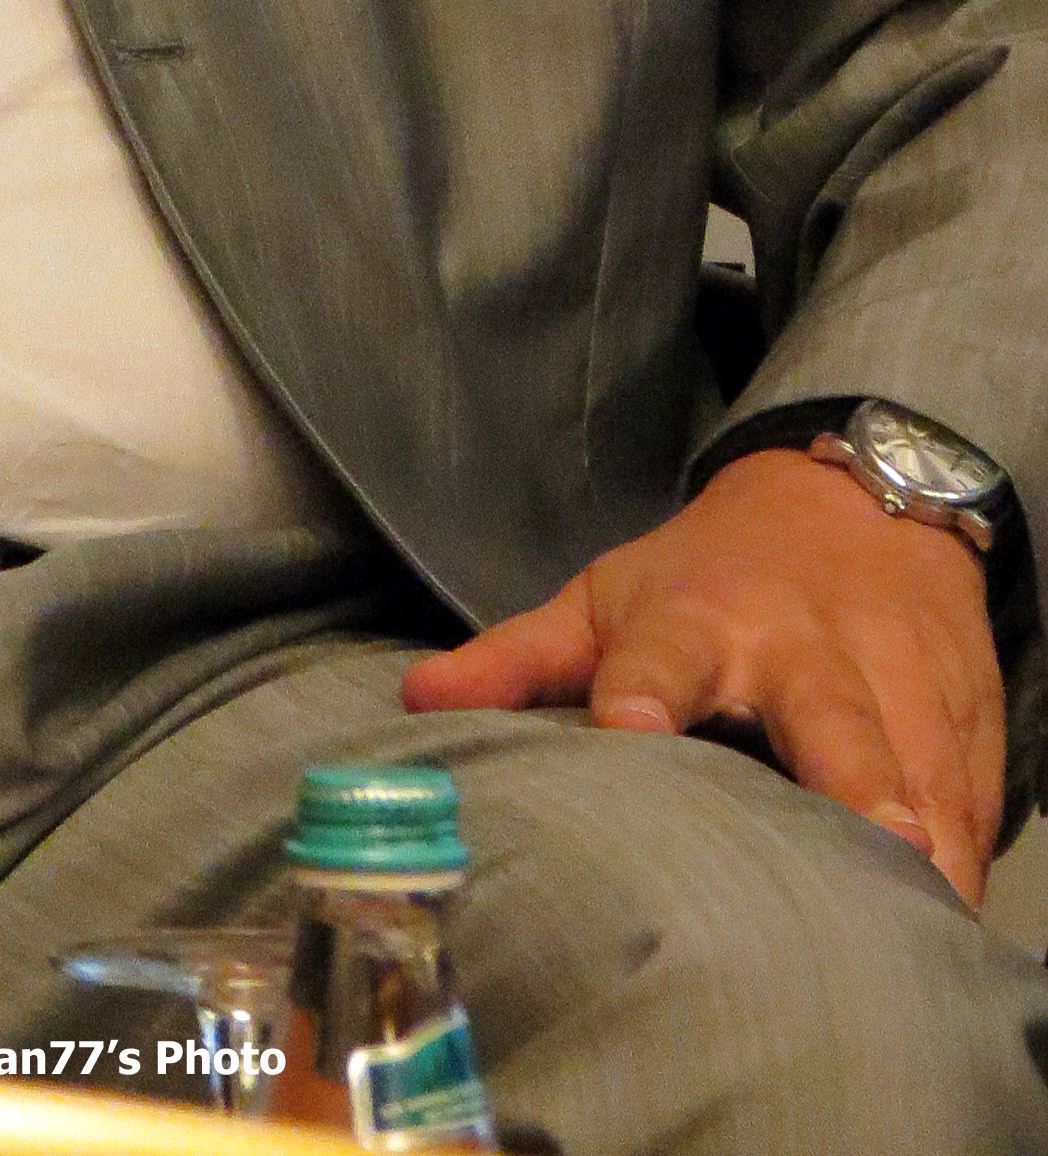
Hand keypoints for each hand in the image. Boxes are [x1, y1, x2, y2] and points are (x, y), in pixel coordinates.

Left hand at [401, 449, 1002, 906]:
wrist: (855, 492)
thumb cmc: (709, 572)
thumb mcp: (606, 597)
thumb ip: (519, 658)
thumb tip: (416, 703)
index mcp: (698, 619)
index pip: (662, 654)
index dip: (645, 690)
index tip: (634, 728)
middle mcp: (801, 648)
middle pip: (828, 714)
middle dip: (852, 773)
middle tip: (876, 835)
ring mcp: (893, 678)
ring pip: (917, 757)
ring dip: (926, 822)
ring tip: (932, 892)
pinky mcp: (963, 711)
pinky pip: (974, 785)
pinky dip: (971, 836)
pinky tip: (958, 900)